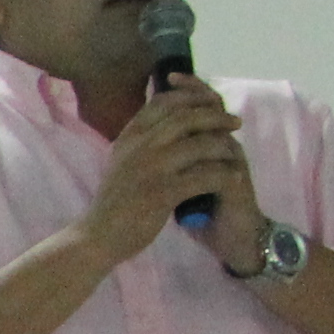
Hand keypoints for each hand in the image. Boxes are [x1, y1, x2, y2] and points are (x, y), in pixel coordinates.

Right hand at [74, 79, 252, 269]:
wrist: (98, 236)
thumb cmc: (114, 201)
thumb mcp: (122, 160)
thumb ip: (141, 139)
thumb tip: (167, 119)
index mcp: (130, 136)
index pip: (164, 102)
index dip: (192, 97)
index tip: (211, 102)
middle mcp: (139, 146)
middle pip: (187, 117)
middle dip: (217, 116)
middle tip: (235, 122)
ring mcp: (151, 168)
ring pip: (200, 144)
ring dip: (224, 146)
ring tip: (235, 152)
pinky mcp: (163, 193)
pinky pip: (205, 176)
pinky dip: (224, 175)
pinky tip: (234, 178)